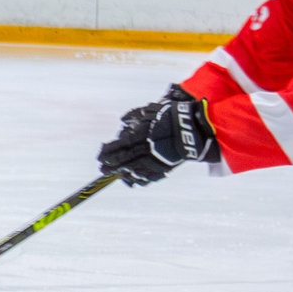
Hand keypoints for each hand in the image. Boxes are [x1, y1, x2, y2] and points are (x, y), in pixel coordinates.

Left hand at [97, 84, 216, 185]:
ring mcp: (155, 160)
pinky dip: (139, 179)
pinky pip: (149, 177)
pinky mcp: (165, 167)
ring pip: (134, 171)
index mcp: (140, 135)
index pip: (119, 147)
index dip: (107, 153)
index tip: (100, 157)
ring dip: (123, 174)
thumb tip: (122, 120)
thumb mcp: (151, 111)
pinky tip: (132, 180)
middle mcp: (145, 149)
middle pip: (124, 160)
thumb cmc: (171, 116)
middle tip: (102, 170)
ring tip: (115, 175)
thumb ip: (135, 115)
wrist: (193, 128)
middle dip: (111, 166)